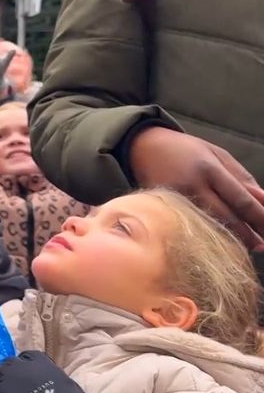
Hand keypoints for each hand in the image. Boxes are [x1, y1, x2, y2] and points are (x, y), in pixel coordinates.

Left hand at [0, 351, 95, 392]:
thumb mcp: (72, 389)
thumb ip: (60, 382)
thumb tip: (63, 387)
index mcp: (43, 363)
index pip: (27, 356)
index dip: (21, 362)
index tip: (19, 368)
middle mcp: (24, 366)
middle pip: (7, 362)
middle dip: (3, 369)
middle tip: (0, 378)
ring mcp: (10, 376)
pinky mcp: (0, 391)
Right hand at [130, 126, 263, 249]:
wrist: (141, 147)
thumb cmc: (186, 150)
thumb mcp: (217, 155)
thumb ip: (242, 178)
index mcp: (209, 169)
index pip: (241, 200)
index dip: (261, 218)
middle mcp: (192, 186)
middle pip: (227, 218)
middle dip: (249, 235)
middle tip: (263, 246)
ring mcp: (176, 200)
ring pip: (209, 227)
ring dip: (232, 238)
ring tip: (249, 246)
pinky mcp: (163, 209)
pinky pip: (191, 226)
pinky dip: (209, 234)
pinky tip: (221, 240)